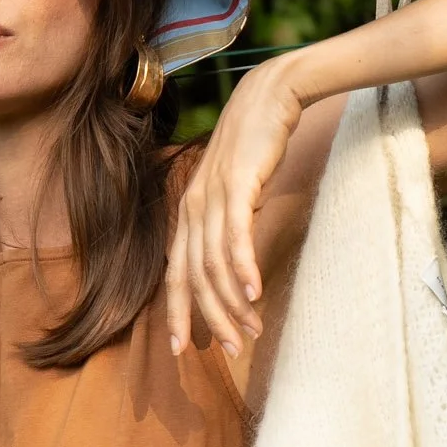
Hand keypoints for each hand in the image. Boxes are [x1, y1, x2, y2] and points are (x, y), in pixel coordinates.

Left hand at [166, 58, 303, 357]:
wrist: (271, 95)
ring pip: (214, 264)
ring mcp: (212, 196)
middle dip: (207, 319)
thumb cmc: (256, 144)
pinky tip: (254, 293)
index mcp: (189, 212)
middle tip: (230, 351)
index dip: (177, 312)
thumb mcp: (236, 190)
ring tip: (251, 330)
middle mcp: (193, 208)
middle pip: (192, 277)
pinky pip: (236, 236)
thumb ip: (230, 223)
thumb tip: (234, 261)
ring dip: (232, 303)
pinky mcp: (237, 185)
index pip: (175, 274)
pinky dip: (242, 267)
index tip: (182, 349)